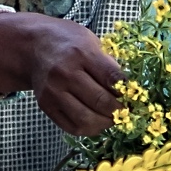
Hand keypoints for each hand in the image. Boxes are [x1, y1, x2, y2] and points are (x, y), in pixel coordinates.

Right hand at [0, 11, 124, 135]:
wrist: (34, 47)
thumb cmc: (69, 43)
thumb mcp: (91, 42)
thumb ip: (108, 64)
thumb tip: (128, 91)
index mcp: (81, 53)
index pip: (112, 78)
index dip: (128, 92)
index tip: (135, 97)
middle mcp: (65, 73)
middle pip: (100, 101)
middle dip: (120, 110)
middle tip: (128, 112)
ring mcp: (53, 92)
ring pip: (86, 119)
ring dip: (105, 123)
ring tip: (113, 119)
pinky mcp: (46, 106)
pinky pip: (72, 126)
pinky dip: (89, 128)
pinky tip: (97, 121)